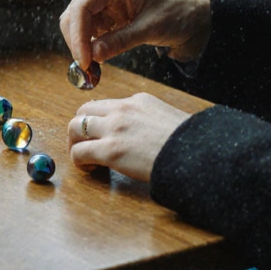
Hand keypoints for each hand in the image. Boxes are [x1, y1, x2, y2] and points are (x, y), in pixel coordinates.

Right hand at [59, 0, 211, 68]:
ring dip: (82, 46)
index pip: (82, 6)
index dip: (78, 36)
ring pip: (77, 25)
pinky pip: (87, 31)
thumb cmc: (176, 14)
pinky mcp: (104, 12)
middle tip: (87, 69)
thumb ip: (120, 41)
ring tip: (95, 67)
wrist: (191, 16)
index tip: (84, 61)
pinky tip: (101, 56)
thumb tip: (92, 56)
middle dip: (77, 43)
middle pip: (74, 15)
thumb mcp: (150, 29)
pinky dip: (90, 46)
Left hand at [66, 93, 191, 181]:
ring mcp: (114, 129)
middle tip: (85, 145)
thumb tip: (146, 134)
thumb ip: (151, 120)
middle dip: (80, 127)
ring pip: (74, 127)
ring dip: (74, 143)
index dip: (99, 121)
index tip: (103, 135)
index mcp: (138, 100)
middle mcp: (122, 109)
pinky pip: (79, 152)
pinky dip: (78, 161)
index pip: (106, 105)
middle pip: (83, 110)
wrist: (196, 153)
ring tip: (85, 158)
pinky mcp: (110, 150)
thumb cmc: (189, 142)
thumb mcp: (169, 118)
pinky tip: (90, 169)